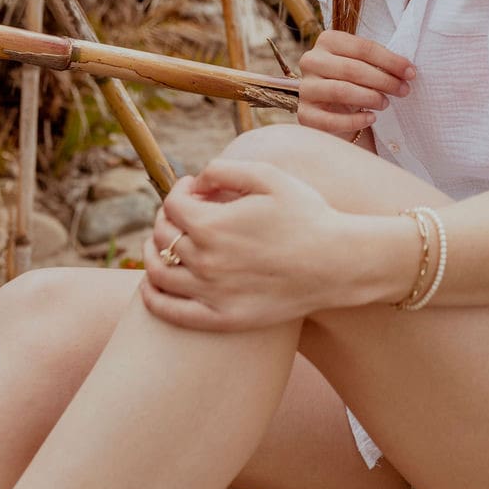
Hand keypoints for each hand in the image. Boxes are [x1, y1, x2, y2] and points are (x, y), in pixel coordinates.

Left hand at [140, 158, 353, 331]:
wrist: (337, 263)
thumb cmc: (307, 214)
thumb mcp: (270, 177)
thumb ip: (225, 169)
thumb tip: (197, 179)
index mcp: (212, 224)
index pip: (173, 204)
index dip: (180, 190)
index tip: (195, 188)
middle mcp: (204, 260)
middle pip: (162, 235)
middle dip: (168, 216)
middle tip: (185, 212)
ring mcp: (210, 293)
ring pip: (157, 273)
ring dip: (151, 252)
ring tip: (163, 243)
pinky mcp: (221, 318)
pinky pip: (170, 312)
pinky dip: (152, 297)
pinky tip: (154, 285)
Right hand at [296, 29, 415, 139]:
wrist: (335, 110)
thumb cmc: (355, 81)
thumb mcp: (365, 65)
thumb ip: (380, 62)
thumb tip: (408, 70)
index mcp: (327, 40)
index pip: (363, 47)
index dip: (390, 60)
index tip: (411, 72)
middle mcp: (311, 60)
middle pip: (352, 69)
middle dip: (384, 80)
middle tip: (404, 90)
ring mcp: (305, 88)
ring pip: (341, 91)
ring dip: (370, 97)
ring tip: (386, 103)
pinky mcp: (304, 114)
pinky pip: (330, 119)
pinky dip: (355, 120)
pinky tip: (371, 118)